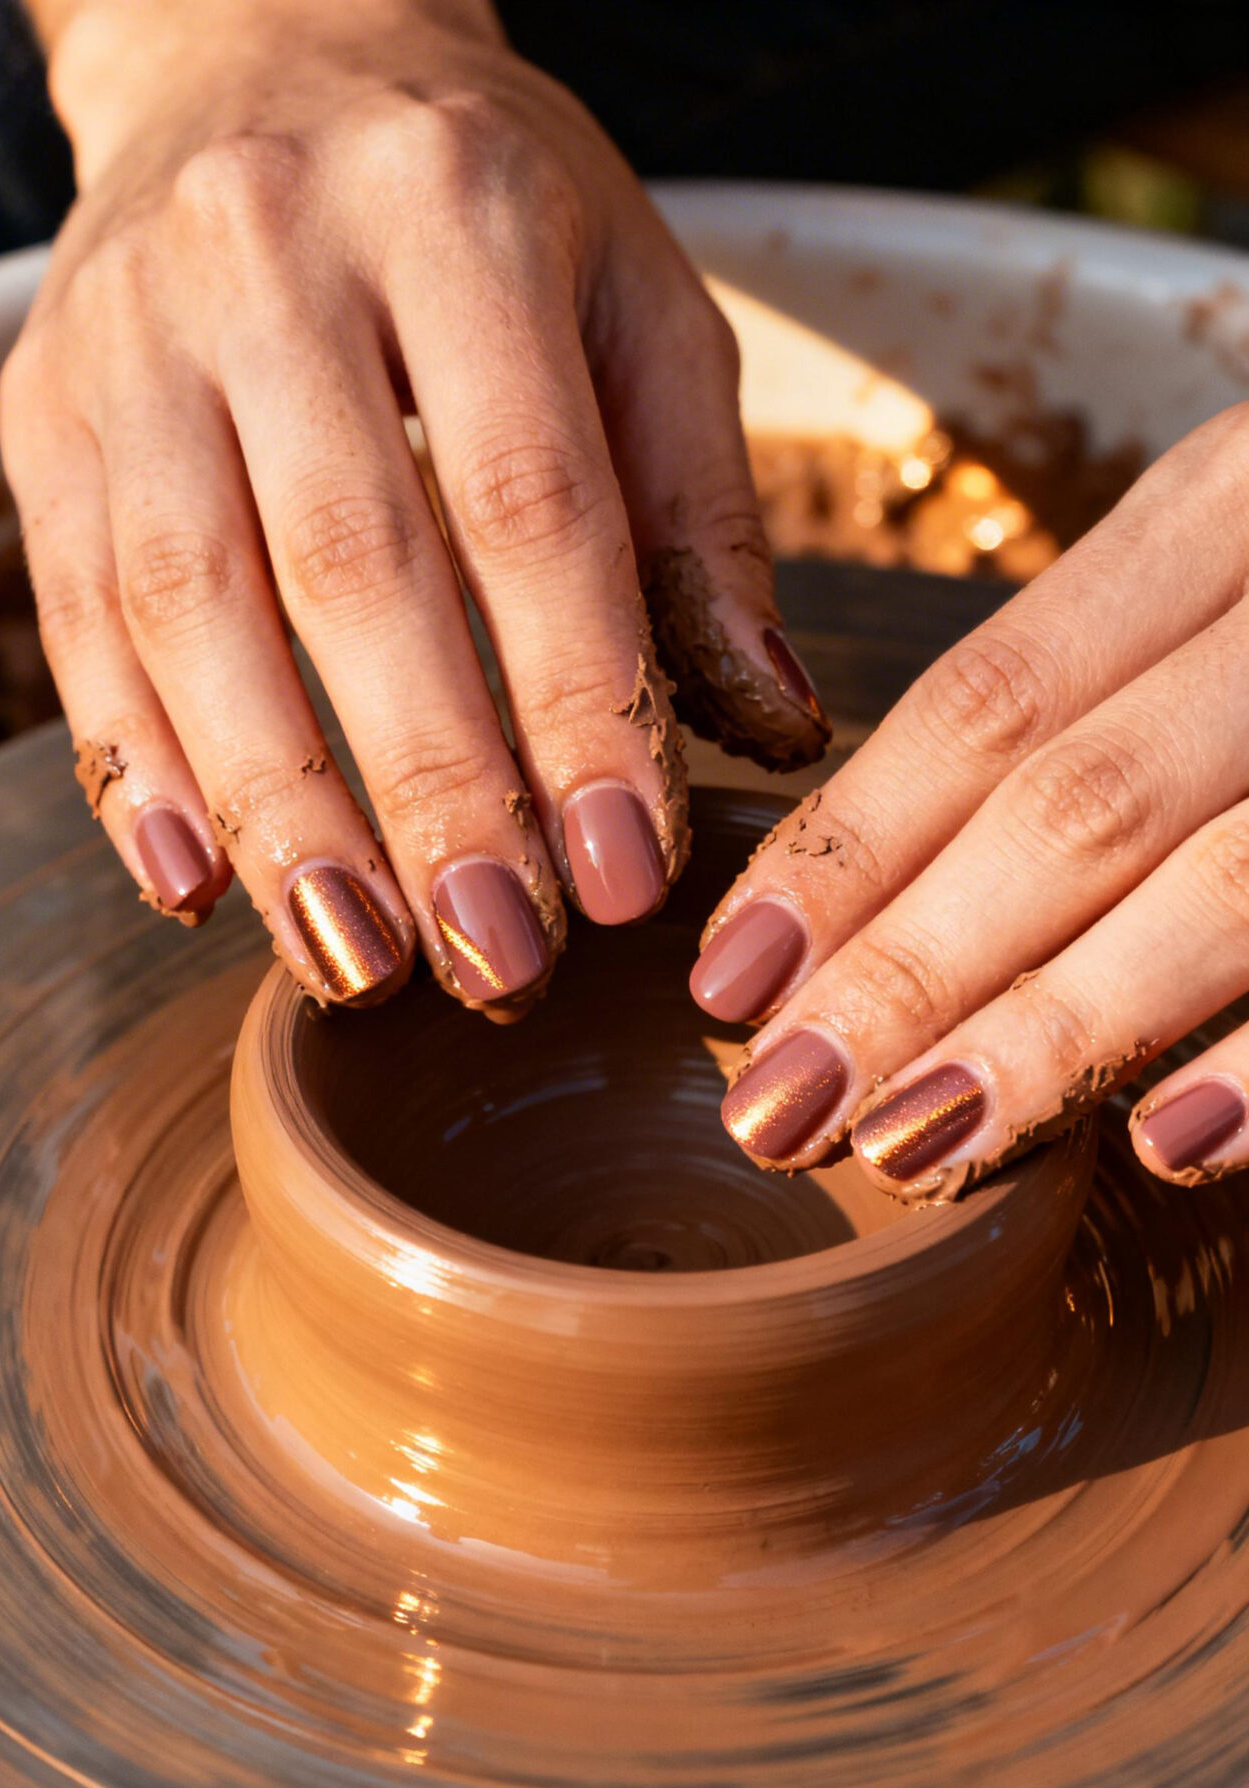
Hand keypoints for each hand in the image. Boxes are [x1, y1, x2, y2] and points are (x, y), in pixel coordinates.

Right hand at [1, 0, 825, 1013]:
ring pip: (190, 606)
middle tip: (498, 959)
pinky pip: (78, 610)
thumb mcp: (638, 309)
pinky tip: (199, 887)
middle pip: (351, 567)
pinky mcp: (47, 411)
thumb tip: (773, 728)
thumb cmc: (491, 209)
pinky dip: (138, 765)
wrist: (262, 58)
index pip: (528, 501)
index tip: (625, 873)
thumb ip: (699, 518)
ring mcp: (134, 336)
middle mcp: (272, 258)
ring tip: (359, 959)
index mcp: (459, 217)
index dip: (575, 702)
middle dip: (428, 789)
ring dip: (277, 810)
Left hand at [695, 403, 1248, 1193]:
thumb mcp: (1236, 563)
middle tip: (773, 1106)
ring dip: (1056, 1030)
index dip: (846, 850)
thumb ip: (1111, 682)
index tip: (725, 979)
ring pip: (1219, 880)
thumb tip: (892, 884)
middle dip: (908, 967)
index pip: (988, 703)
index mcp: (1229, 506)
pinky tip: (1171, 1146)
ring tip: (911, 1142)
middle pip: (1073, 803)